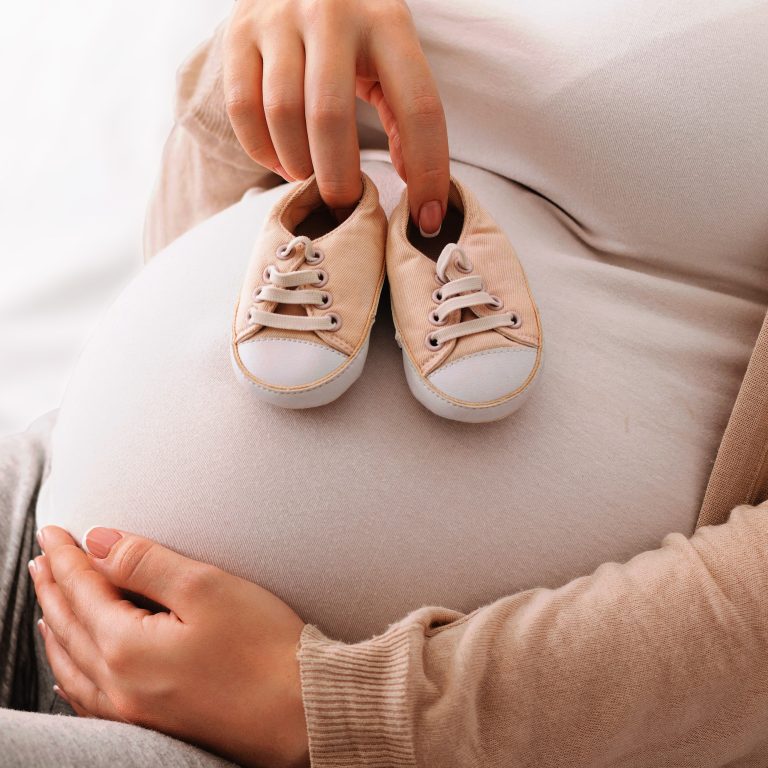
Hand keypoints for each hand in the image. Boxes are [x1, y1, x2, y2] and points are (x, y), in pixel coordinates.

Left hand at [30, 525, 309, 767]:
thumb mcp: (206, 588)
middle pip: (70, 626)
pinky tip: (70, 668)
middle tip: (42, 558)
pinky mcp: (155, 723)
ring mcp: (135, 711)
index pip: (83, 590)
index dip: (67, 557)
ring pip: (72, 663)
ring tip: (46, 602)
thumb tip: (100, 543)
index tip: (54, 531)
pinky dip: (71, 671)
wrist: (304, 712)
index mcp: (127, 648)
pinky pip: (89, 696)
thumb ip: (146, 563)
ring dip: (56, 626)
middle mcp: (120, 686)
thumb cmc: (265, 648)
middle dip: (53, 587)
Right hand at [224, 0, 449, 234]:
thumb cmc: (352, 29)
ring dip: (297, 166)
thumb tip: (416, 182)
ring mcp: (279, 18)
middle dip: (338, 179)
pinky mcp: (239, 32)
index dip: (429, 170)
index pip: (419, 106)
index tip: (427, 219)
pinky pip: (242, 109)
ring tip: (309, 179)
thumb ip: (405, 112)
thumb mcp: (390, 54)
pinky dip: (262, 151)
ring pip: (281, 114)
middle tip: (344, 206)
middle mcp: (333, 11)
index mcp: (388, 21)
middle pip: (330, 116)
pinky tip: (280, 162)